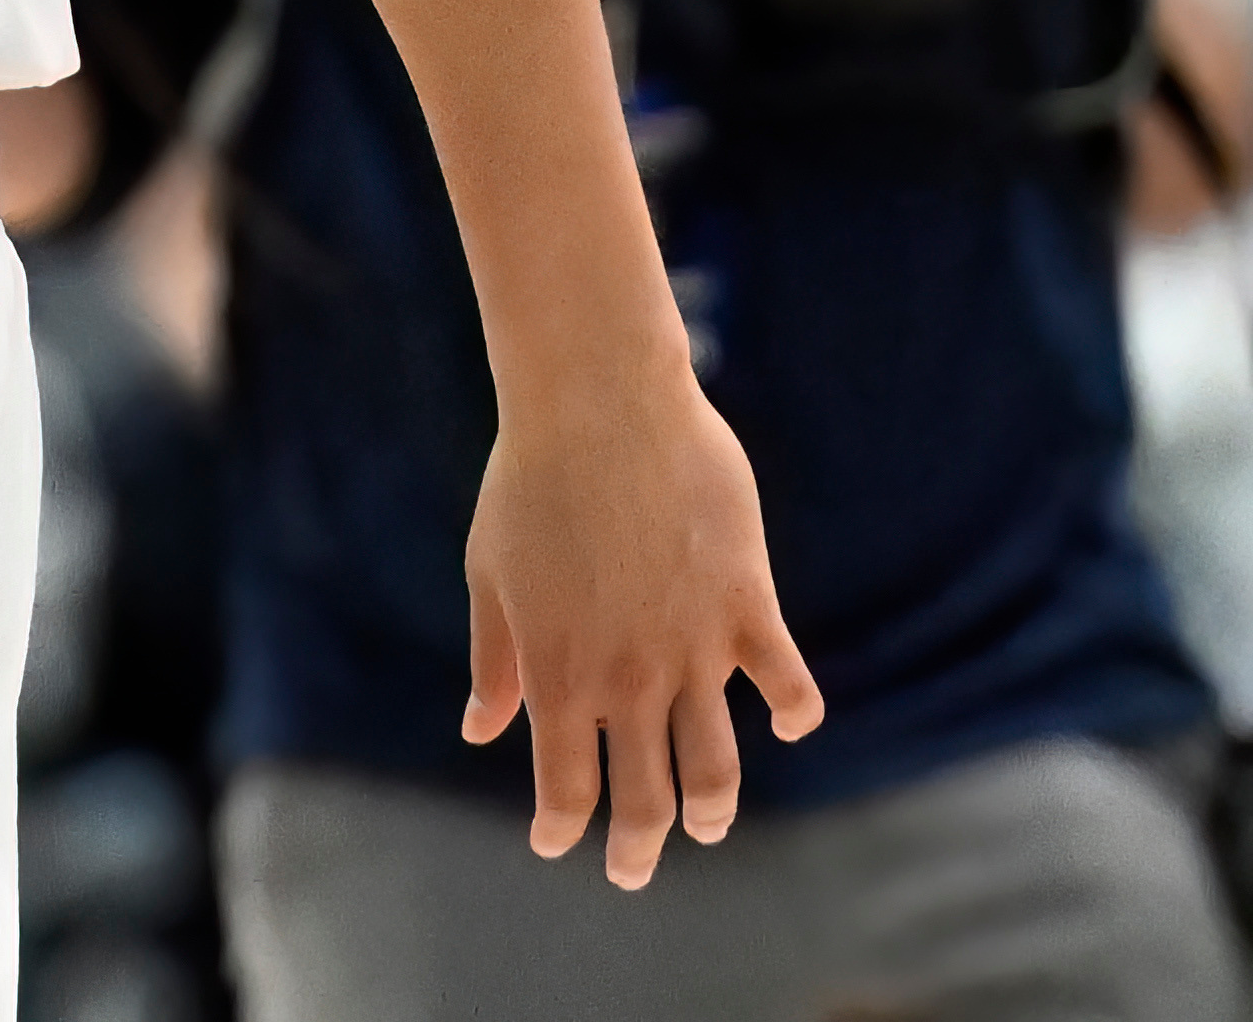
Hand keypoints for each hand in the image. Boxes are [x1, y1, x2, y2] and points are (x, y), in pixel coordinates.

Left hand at [461, 366, 823, 884]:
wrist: (598, 406)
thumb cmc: (528, 482)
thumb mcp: (491, 575)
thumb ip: (497, 661)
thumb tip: (480, 730)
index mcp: (559, 674)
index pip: (566, 784)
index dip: (564, 826)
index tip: (559, 846)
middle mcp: (630, 676)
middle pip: (648, 794)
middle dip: (642, 844)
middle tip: (636, 871)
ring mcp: (695, 647)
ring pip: (719, 761)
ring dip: (715, 805)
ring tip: (709, 824)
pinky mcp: (748, 607)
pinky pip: (787, 682)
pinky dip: (795, 713)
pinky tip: (789, 725)